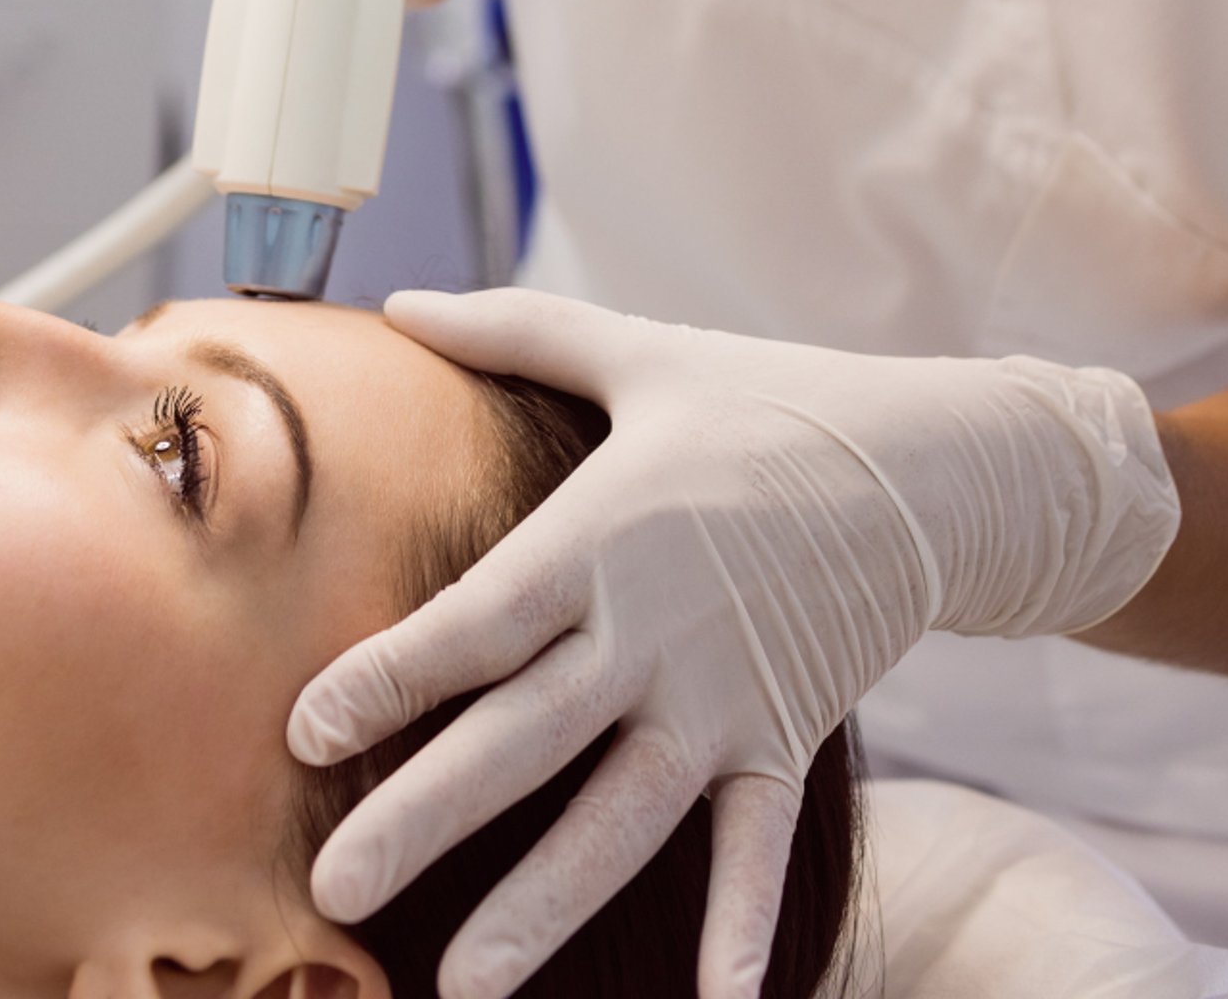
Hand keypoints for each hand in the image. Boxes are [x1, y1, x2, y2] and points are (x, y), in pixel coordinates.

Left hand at [288, 289, 1179, 998]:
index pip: (478, 620)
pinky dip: (736, 931)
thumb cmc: (762, 400)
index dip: (391, 674)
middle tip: (334, 886)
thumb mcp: (636, 350)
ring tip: (464, 982)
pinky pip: (750, 851)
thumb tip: (399, 298)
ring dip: (542, 905)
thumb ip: (511, 332)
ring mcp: (721, 698)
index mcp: (602, 534)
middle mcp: (651, 631)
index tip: (304, 730)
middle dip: (425, 815)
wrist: (923, 463)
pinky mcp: (784, 740)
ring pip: (617, 819)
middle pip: (522, 738)